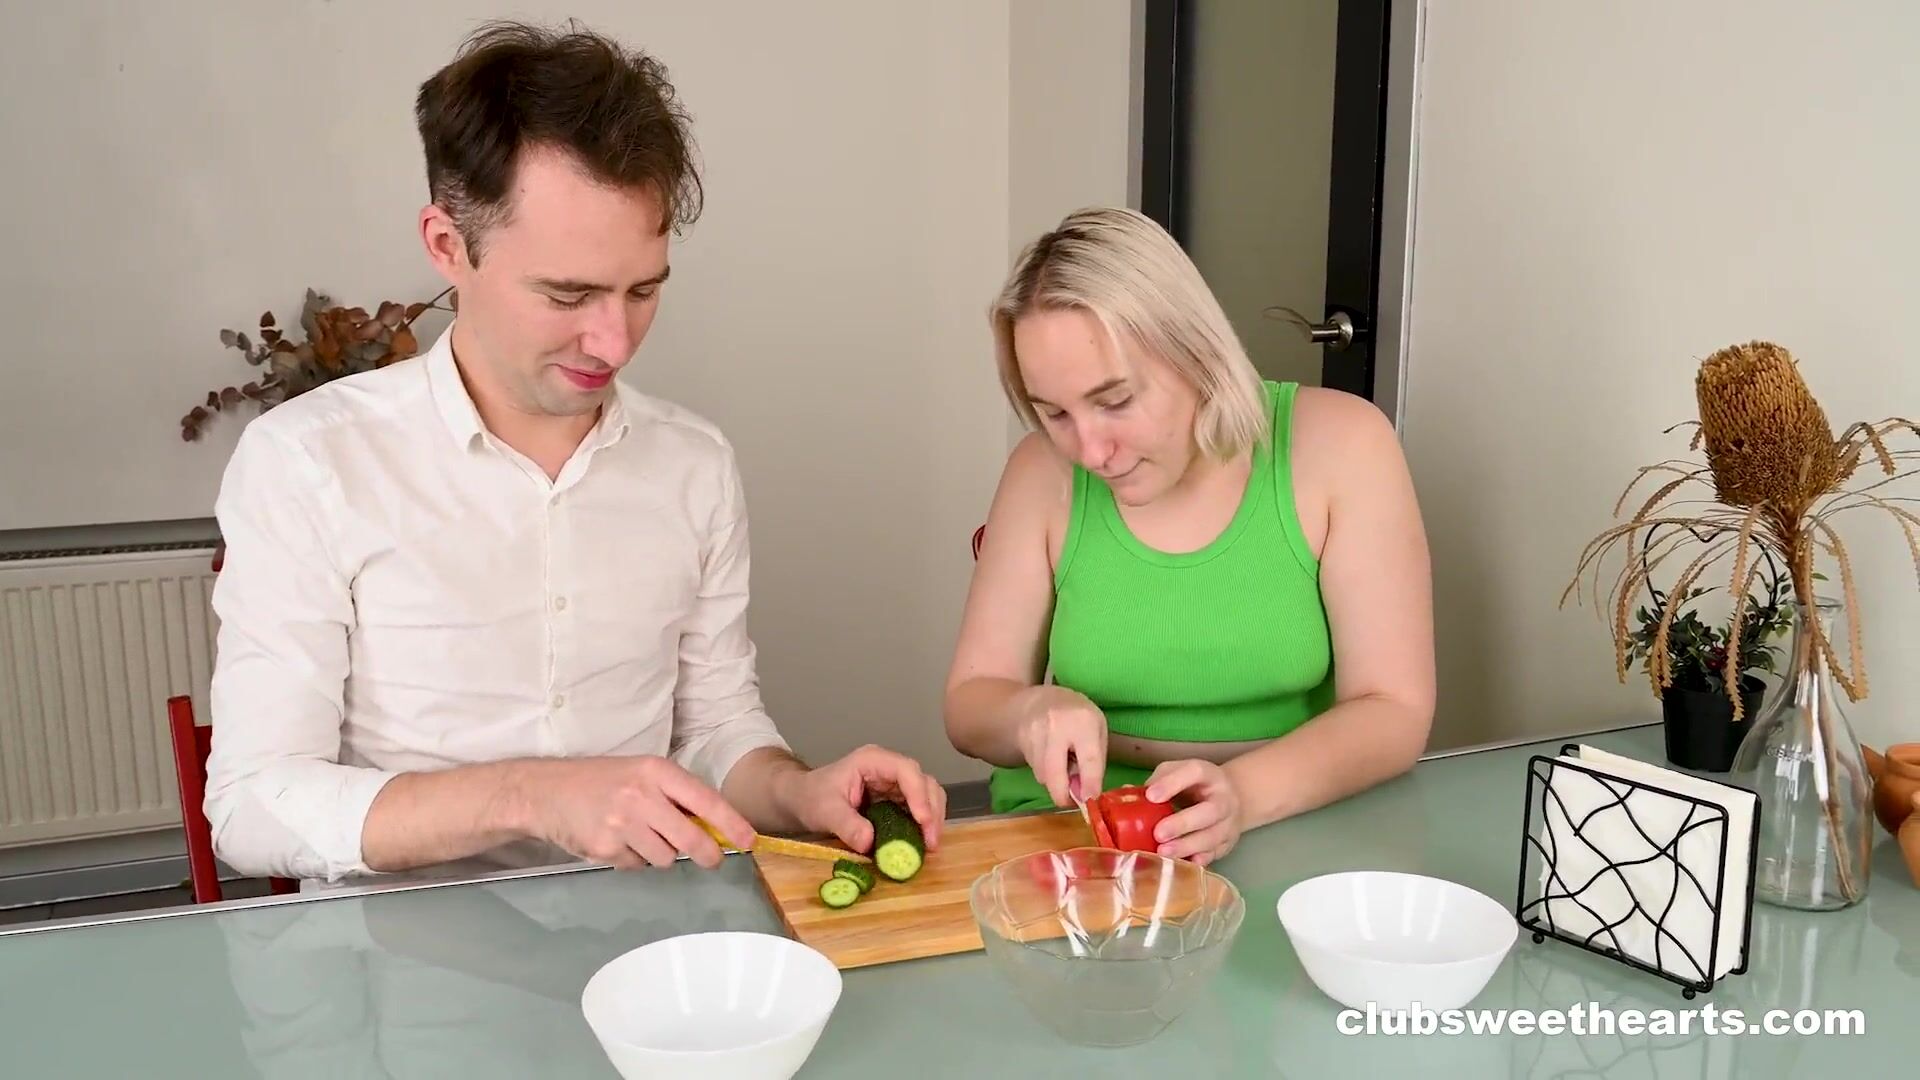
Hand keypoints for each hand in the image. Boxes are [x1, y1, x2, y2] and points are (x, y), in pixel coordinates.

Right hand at [517, 756, 753, 870]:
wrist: (546, 792)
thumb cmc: (600, 781)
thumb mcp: (641, 774)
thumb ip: (675, 796)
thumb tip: (715, 826)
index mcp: (656, 772)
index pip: (705, 800)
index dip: (731, 824)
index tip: (750, 840)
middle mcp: (642, 796)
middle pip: (691, 839)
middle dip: (706, 854)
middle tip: (710, 858)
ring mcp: (623, 824)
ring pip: (665, 858)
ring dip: (660, 854)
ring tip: (639, 835)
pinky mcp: (606, 848)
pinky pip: (637, 865)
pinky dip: (632, 859)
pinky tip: (616, 841)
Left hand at [776, 744, 946, 853]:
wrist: (801, 800)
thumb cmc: (811, 798)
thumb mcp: (825, 812)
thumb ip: (846, 825)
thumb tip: (869, 842)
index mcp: (873, 761)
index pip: (906, 771)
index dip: (919, 795)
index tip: (923, 822)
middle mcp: (888, 768)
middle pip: (924, 782)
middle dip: (932, 811)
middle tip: (931, 842)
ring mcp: (894, 783)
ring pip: (927, 795)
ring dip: (932, 819)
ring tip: (929, 846)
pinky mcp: (895, 799)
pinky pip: (917, 809)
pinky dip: (923, 825)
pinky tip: (921, 843)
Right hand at [1014, 685, 1107, 807]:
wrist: (1040, 700)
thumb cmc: (1078, 718)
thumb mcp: (1097, 730)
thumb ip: (1095, 760)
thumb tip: (1086, 795)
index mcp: (1084, 722)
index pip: (1088, 758)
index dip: (1089, 782)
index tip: (1090, 800)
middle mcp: (1058, 726)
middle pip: (1054, 769)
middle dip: (1061, 794)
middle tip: (1068, 802)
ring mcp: (1036, 732)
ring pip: (1043, 773)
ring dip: (1054, 781)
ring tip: (1062, 767)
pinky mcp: (1022, 740)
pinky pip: (1035, 768)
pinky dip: (1044, 772)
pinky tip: (1050, 758)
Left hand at [1144, 759, 1244, 865]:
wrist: (1232, 799)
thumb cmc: (1193, 786)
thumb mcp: (1176, 773)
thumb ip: (1156, 782)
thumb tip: (1125, 793)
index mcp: (1208, 774)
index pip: (1195, 772)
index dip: (1173, 783)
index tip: (1151, 796)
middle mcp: (1223, 798)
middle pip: (1210, 811)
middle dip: (1183, 823)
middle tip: (1158, 833)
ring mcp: (1229, 823)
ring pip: (1212, 837)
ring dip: (1187, 846)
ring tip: (1163, 853)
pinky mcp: (1228, 844)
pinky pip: (1214, 855)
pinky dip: (1196, 861)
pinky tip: (1179, 865)